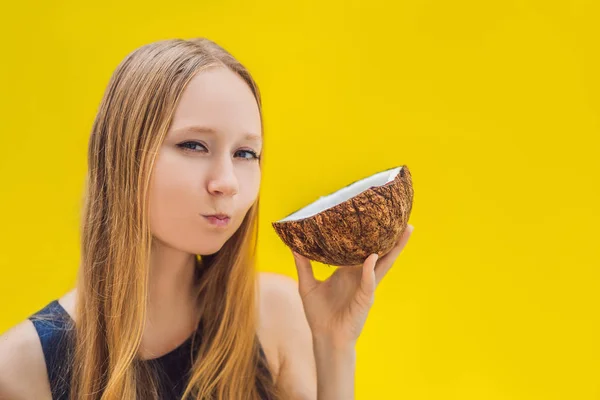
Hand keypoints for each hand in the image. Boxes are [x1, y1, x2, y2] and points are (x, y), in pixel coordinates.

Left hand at [291, 224, 413, 346]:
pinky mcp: (365, 297)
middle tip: (402, 219)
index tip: (372, 216)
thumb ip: (302, 264)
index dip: (368, 235)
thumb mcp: (307, 285)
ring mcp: (366, 285)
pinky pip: (369, 281)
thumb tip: (293, 245)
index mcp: (348, 271)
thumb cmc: (319, 314)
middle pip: (380, 252)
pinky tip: (372, 257)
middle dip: (392, 238)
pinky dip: (370, 269)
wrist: (325, 336)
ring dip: (395, 248)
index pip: (361, 249)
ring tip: (406, 231)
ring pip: (384, 263)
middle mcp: (360, 275)